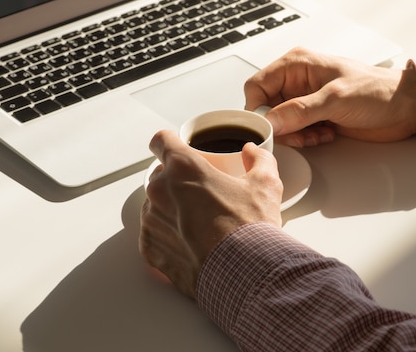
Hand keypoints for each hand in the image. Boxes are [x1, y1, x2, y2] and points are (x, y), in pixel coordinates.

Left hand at [139, 130, 282, 297]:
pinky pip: (154, 234)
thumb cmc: (250, 229)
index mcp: (183, 167)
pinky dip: (168, 236)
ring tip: (199, 224)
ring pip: (155, 205)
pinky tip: (190, 243)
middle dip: (177, 181)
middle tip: (202, 194)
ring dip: (172, 209)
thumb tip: (253, 152)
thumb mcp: (266, 185)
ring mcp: (151, 220)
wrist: (245, 275)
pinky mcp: (150, 248)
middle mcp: (160, 190)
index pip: (161, 140)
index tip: (176, 148)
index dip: (170, 142)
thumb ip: (260, 159)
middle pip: (160, 175)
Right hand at [244, 47, 415, 145]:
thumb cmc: (378, 90)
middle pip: (267, 107)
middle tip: (298, 134)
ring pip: (280, 123)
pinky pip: (295, 132)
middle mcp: (297, 81)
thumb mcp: (336, 98)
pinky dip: (306, 138)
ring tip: (316, 133)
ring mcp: (306, 100)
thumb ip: (301, 110)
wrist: (406, 108)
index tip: (269, 127)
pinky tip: (325, 134)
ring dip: (295, 135)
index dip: (258, 108)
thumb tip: (271, 121)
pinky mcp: (315, 117)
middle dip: (280, 126)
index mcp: (297, 65)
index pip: (257, 86)